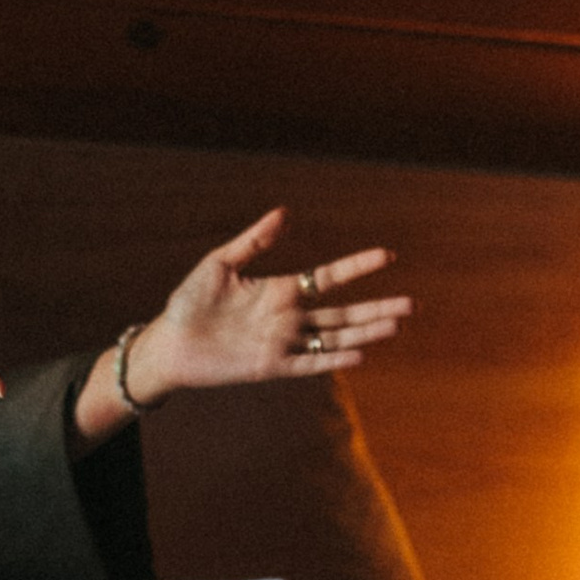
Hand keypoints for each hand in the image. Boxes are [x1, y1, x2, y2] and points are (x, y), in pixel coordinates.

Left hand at [128, 208, 410, 402]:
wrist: (169, 343)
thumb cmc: (190, 302)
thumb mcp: (220, 263)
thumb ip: (253, 241)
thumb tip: (286, 212)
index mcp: (280, 290)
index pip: (329, 277)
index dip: (357, 266)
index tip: (388, 256)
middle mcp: (288, 318)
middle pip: (342, 313)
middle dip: (377, 308)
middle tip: (411, 305)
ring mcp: (282, 344)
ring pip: (333, 338)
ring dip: (365, 332)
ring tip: (396, 325)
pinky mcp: (269, 367)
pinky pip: (308, 364)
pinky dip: (332, 360)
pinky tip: (360, 355)